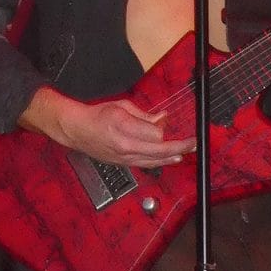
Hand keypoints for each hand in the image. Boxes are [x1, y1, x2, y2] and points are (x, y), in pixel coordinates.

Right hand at [21, 88, 194, 168]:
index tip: (167, 121)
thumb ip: (144, 115)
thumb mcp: (122, 106)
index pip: (154, 133)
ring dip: (172, 157)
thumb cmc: (97, 115)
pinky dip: (160, 161)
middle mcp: (125, 145)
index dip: (163, 128)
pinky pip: (146, 164)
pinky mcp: (123, 163)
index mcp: (124, 127)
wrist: (77, 130)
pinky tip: (170, 159)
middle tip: (193, 142)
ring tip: (187, 153)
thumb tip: (162, 118)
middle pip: (158, 150)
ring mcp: (124, 157)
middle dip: (179, 146)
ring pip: (154, 160)